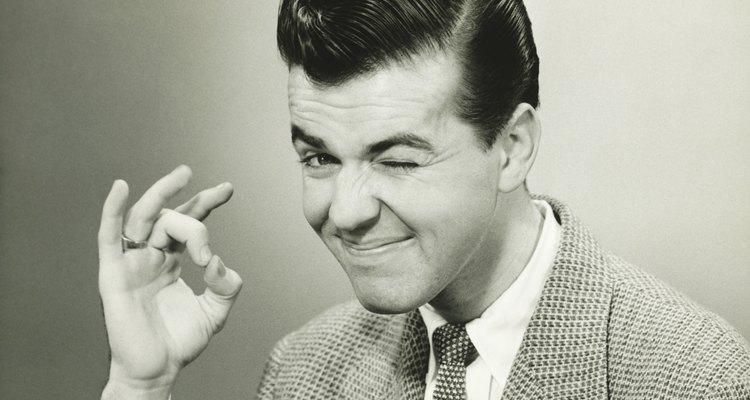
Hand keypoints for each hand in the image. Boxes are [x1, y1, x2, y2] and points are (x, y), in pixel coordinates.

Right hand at [98, 165, 242, 398]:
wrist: (158, 370)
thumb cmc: (180, 342)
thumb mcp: (216, 310)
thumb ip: (225, 285)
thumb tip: (216, 260)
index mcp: (172, 261)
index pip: (188, 223)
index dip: (206, 203)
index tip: (227, 189)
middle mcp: (151, 257)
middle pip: (170, 217)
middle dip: (193, 202)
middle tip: (217, 191)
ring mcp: (132, 263)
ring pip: (144, 219)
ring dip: (162, 194)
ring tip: (182, 176)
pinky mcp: (114, 274)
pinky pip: (109, 237)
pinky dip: (112, 211)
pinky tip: (120, 188)